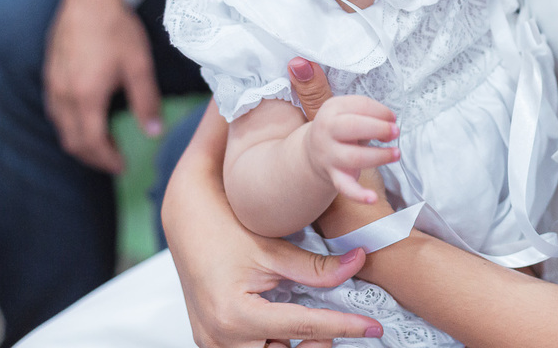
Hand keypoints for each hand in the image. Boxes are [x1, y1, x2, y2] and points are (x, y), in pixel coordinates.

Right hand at [43, 0, 160, 172]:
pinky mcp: (50, 76)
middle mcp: (64, 96)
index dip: (108, 160)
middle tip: (117, 160)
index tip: (123, 166)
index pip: (92, 143)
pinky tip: (90, 119)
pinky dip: (72, 126)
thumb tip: (154, 133)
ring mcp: (53, 86)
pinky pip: (56, 113)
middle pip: (73, 142)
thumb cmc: (117, 29)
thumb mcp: (139, 66)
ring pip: (62, 129)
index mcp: (86, 96)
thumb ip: (146, 102)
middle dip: (95, 157)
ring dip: (83, 142)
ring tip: (106, 143)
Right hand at [164, 102, 383, 347]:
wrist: (184, 221)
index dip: (345, 327)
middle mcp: (221, 338)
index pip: (306, 327)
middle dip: (317, 345)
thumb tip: (359, 261)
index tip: (374, 328)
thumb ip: (317, 265)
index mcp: (237, 315)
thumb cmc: (224, 228)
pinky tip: (290, 326)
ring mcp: (212, 343)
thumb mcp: (272, 248)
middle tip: (341, 325)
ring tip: (317, 325)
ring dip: (296, 345)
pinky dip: (275, 343)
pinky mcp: (211, 341)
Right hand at [288, 59, 397, 238]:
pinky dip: (359, 194)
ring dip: (377, 156)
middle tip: (396, 131)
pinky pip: (346, 188)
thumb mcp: (333, 105)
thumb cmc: (336, 127)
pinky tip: (373, 198)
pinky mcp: (334, 177)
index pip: (357, 106)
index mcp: (330, 110)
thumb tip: (299, 61)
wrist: (313, 155)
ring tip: (396, 153)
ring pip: (353, 158)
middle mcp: (326, 132)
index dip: (379, 111)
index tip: (392, 116)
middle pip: (352, 128)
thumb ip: (324, 85)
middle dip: (377, 128)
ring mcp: (329, 156)